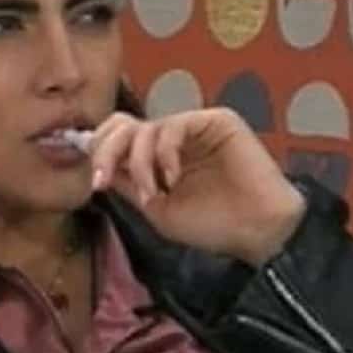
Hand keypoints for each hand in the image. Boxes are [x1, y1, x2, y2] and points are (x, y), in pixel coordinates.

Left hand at [88, 108, 305, 265]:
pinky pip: (174, 125)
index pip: (116, 137)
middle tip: (103, 180)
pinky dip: (164, 153)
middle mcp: (171, 138)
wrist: (257, 231)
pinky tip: (172, 178)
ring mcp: (193, 127)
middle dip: (106, 152)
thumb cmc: (212, 224)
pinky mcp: (215, 121)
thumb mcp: (156, 208)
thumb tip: (96, 165)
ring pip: (145, 127)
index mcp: (155, 156)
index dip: (99, 152)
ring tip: (152, 193)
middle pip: (122, 125)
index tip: (95, 182)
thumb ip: (128, 183)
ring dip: (139, 164)